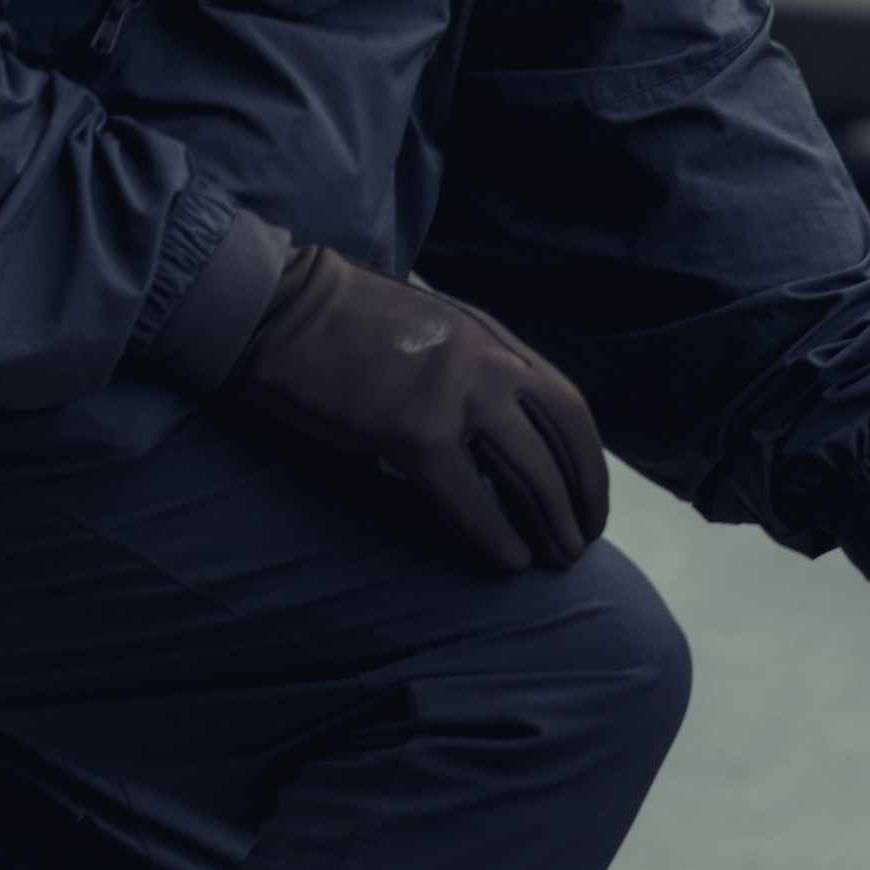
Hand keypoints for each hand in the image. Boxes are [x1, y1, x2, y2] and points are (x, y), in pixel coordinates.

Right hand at [220, 244, 611, 574]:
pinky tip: (508, 562)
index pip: (567, 408)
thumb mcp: (432, 333)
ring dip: (549, 524)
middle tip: (578, 544)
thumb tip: (496, 440)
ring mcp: (455, 395)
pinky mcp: (413, 430)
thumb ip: (471, 373)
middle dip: (578, 501)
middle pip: (560, 445)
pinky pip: (470, 498)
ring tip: (556, 561)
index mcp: (494, 338)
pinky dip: (494, 536)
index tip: (589, 500)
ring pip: (530, 474)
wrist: (281, 307)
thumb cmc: (343, 327)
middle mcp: (489, 361)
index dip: (587, 463)